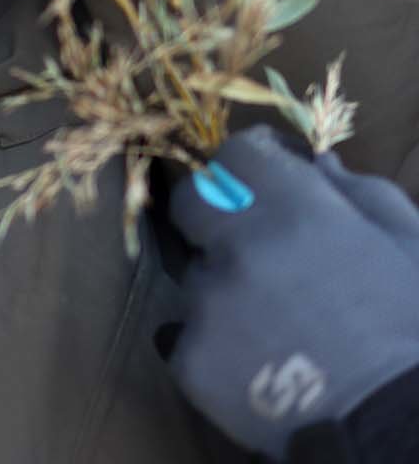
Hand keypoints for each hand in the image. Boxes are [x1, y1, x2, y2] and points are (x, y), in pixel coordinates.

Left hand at [165, 126, 418, 460]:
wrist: (393, 429)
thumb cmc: (411, 331)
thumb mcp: (406, 247)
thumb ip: (360, 194)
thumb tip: (317, 164)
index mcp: (294, 211)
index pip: (236, 154)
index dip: (250, 164)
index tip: (262, 179)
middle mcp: (240, 247)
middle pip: (192, 202)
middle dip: (215, 215)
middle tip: (250, 246)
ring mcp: (210, 304)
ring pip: (196, 275)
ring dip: (222, 288)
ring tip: (269, 322)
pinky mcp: (192, 358)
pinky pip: (186, 335)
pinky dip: (214, 345)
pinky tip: (255, 362)